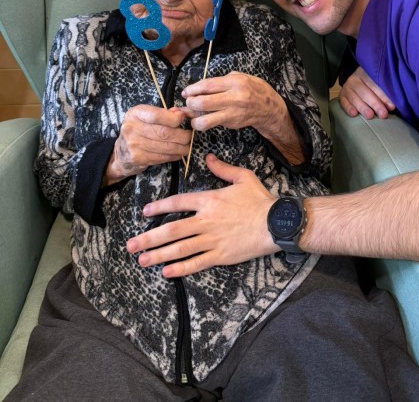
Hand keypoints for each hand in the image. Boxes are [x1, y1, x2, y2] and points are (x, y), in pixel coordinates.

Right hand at [104, 106, 190, 185]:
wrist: (121, 153)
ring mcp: (134, 144)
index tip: (183, 119)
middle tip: (189, 136)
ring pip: (165, 146)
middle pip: (164, 133)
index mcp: (135, 114)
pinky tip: (178, 153)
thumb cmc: (138, 131)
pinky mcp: (138, 158)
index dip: (174, 118)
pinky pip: (162, 157)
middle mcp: (132, 128)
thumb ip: (163, 113)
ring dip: (181, 148)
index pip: (157, 115)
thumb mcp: (146, 117)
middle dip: (182, 135)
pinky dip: (174, 156)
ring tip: (187, 146)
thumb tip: (181, 113)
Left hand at [126, 154, 277, 276]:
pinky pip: (197, 263)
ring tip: (141, 260)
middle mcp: (206, 220)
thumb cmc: (260, 200)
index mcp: (209, 200)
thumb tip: (208, 157)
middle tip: (131, 245)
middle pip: (172, 230)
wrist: (276, 223)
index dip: (159, 206)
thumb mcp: (242, 177)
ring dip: (158, 254)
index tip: (145, 212)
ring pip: (180, 248)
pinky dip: (180, 268)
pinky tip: (166, 272)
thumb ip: (222, 168)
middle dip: (149, 238)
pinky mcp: (221, 255)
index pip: (178, 202)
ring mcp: (212, 239)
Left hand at [182, 71, 279, 133]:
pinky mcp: (232, 124)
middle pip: (203, 103)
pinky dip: (204, 122)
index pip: (207, 85)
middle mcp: (234, 98)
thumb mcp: (240, 77)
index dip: (193, 89)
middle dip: (190, 103)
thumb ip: (220, 81)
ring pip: (205, 120)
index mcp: (235, 82)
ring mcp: (233, 113)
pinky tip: (203, 118)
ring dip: (194, 119)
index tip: (186, 92)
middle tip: (188, 102)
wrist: (269, 108)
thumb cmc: (252, 89)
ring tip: (193, 115)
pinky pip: (212, 124)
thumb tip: (199, 88)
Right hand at [339, 67, 394, 119]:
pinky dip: (348, 108)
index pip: (375, 84)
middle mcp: (355, 78)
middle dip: (375, 104)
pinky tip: (354, 114)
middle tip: (382, 114)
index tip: (391, 107)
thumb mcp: (379, 83)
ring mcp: (347, 87)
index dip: (384, 96)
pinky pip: (344, 102)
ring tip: (370, 116)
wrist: (359, 81)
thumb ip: (385, 92)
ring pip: (354, 98)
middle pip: (365, 92)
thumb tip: (391, 106)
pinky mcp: (341, 95)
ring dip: (363, 107)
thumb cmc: (374, 84)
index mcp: (367, 73)